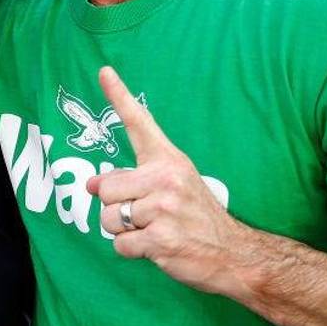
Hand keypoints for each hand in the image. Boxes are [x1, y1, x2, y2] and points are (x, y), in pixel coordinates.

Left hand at [86, 66, 249, 297]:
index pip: (140, 124)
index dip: (119, 97)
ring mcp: (164, 209)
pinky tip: (156, 247)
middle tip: (144, 216)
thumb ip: (133, 181)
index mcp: (169, 161)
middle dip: (115, 208)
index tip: (104, 71)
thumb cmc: (198, 218)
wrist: (235, 254)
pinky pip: (120, 245)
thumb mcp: (173, 188)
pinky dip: (132, 251)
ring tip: (152, 230)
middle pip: (106, 189)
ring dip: (123, 232)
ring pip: (109, 219)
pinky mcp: (161, 239)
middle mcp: (166, 179)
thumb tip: (91, 185)